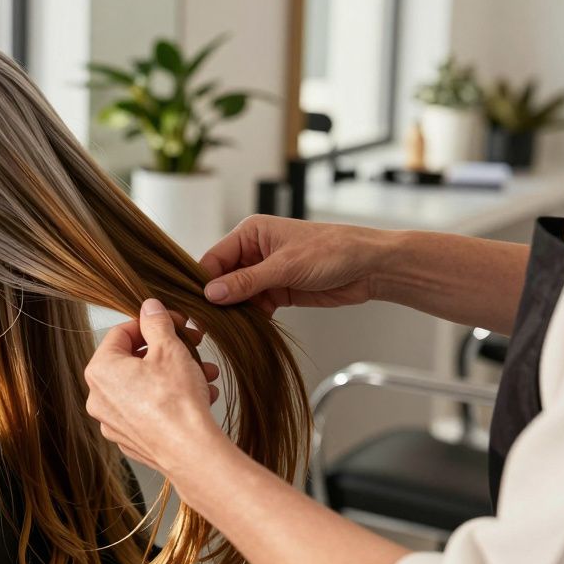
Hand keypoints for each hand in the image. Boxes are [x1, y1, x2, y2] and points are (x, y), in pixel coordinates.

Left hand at [84, 299, 223, 471]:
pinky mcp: (131, 439)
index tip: (171, 322)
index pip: (121, 333)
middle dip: (168, 351)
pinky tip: (200, 395)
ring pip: (145, 386)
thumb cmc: (176, 402)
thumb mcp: (169, 348)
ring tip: (205, 372)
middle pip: (134, 361)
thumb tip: (149, 308)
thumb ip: (156, 323)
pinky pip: (149, 410)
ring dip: (175, 374)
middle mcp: (99, 398)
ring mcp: (113, 422)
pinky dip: (170, 399)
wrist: (191, 452)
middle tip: (191, 345)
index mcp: (100, 371)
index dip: (151, 323)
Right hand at [199, 215, 387, 315]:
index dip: (203, 281)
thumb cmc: (332, 251)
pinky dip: (250, 318)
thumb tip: (212, 293)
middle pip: (222, 279)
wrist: (369, 267)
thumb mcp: (285, 266)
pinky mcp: (278, 291)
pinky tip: (246, 329)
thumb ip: (247, 281)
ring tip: (224, 329)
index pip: (214, 258)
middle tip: (205, 323)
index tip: (194, 304)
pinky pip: (254, 306)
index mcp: (251, 233)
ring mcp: (265, 273)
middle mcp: (254, 251)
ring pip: (237, 295)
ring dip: (233, 311)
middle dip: (217, 300)